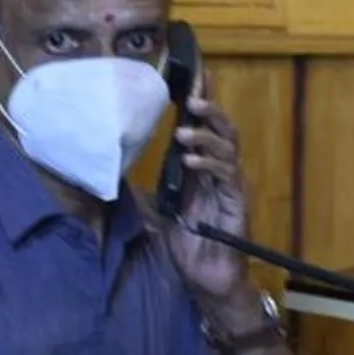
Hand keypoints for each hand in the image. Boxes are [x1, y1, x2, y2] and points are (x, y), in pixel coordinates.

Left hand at [154, 89, 252, 302]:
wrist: (208, 279)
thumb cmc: (188, 245)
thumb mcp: (158, 214)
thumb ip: (145, 193)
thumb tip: (116, 179)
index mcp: (202, 170)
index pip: (203, 128)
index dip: (200, 102)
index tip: (192, 76)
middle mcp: (219, 172)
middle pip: (222, 129)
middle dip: (209, 108)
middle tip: (191, 96)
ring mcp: (230, 186)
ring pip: (228, 147)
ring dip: (207, 134)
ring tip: (185, 129)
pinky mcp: (237, 202)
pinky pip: (227, 175)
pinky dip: (209, 164)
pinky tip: (191, 160)